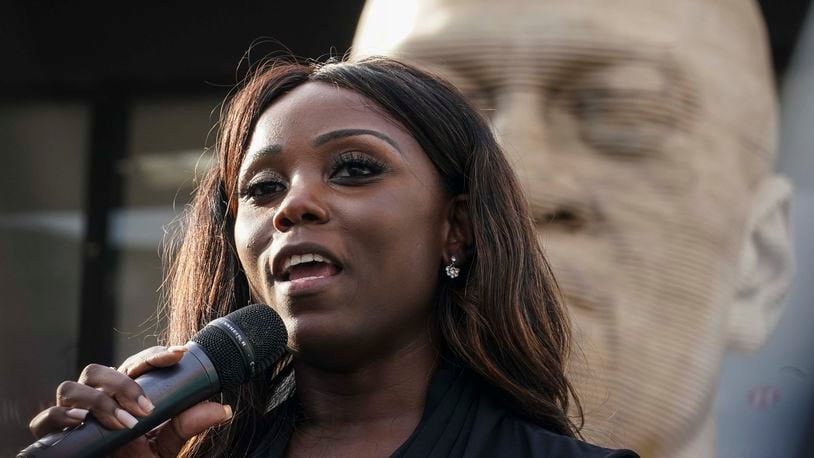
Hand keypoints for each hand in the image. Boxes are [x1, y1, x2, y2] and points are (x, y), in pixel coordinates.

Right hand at [28, 345, 232, 456]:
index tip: (181, 353)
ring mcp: (73, 415)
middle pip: (100, 370)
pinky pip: (47, 417)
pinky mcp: (54, 435)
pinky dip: (63, 416)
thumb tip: (223, 409)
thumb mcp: (165, 446)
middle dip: (124, 383)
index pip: (136, 364)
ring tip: (124, 423)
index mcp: (123, 394)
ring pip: (73, 386)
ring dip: (100, 401)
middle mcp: (96, 398)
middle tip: (147, 409)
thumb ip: (187, 426)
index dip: (155, 355)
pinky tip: (84, 423)